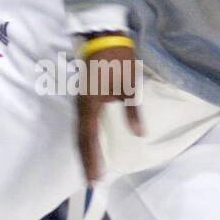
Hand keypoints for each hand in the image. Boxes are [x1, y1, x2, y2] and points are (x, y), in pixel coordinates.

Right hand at [76, 41, 141, 181]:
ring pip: (80, 132)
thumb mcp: (130, 86)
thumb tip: (139, 135)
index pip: (89, 139)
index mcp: (90, 105)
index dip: (92, 160)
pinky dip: (86, 139)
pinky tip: (91, 145)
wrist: (102, 37)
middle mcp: (82, 107)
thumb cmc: (117, 60)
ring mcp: (81, 102)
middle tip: (91, 182)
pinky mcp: (84, 99)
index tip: (95, 179)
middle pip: (81, 139)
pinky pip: (83, 124)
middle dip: (86, 160)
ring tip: (90, 169)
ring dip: (85, 151)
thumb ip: (133, 112)